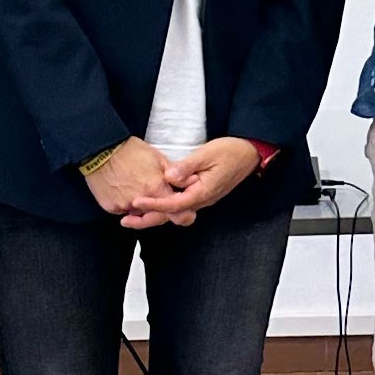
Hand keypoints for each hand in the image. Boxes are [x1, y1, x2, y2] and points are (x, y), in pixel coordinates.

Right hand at [84, 136, 176, 220]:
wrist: (100, 150)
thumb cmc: (130, 151)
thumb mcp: (158, 158)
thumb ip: (177, 174)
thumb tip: (194, 181)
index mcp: (156, 189)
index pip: (176, 213)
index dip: (182, 213)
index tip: (183, 210)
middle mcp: (141, 202)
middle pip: (157, 215)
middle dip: (160, 208)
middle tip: (153, 191)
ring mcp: (124, 206)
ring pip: (140, 214)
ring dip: (143, 206)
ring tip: (135, 184)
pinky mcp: (111, 208)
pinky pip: (124, 211)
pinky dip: (126, 203)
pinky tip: (123, 187)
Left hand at [125, 138, 263, 227]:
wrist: (249, 154)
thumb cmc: (230, 152)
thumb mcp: (207, 154)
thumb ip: (187, 166)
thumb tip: (169, 175)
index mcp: (203, 192)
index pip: (173, 204)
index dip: (153, 204)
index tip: (136, 203)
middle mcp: (201, 200)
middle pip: (171, 216)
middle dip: (148, 219)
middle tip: (125, 221)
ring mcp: (201, 199)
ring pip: (174, 212)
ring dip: (154, 215)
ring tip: (132, 215)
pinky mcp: (200, 195)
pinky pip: (179, 205)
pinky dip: (164, 207)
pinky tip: (151, 203)